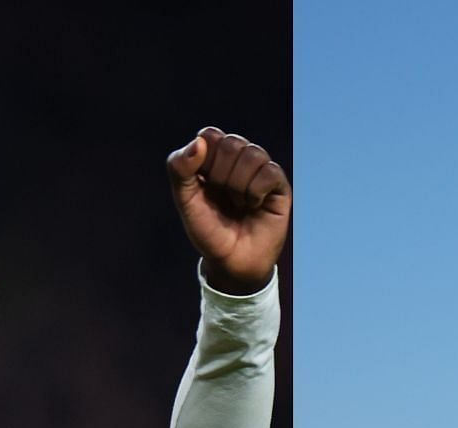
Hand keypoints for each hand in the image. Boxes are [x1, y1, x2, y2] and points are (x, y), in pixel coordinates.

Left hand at [167, 127, 290, 295]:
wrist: (232, 262)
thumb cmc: (209, 232)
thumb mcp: (185, 202)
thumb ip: (180, 170)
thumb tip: (198, 142)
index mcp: (214, 158)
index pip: (210, 135)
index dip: (204, 158)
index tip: (202, 184)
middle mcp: (238, 160)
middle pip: (232, 142)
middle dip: (222, 175)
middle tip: (223, 198)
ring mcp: (260, 171)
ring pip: (253, 154)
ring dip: (239, 185)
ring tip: (239, 204)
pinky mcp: (278, 185)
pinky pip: (269, 171)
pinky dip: (256, 191)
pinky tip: (254, 206)